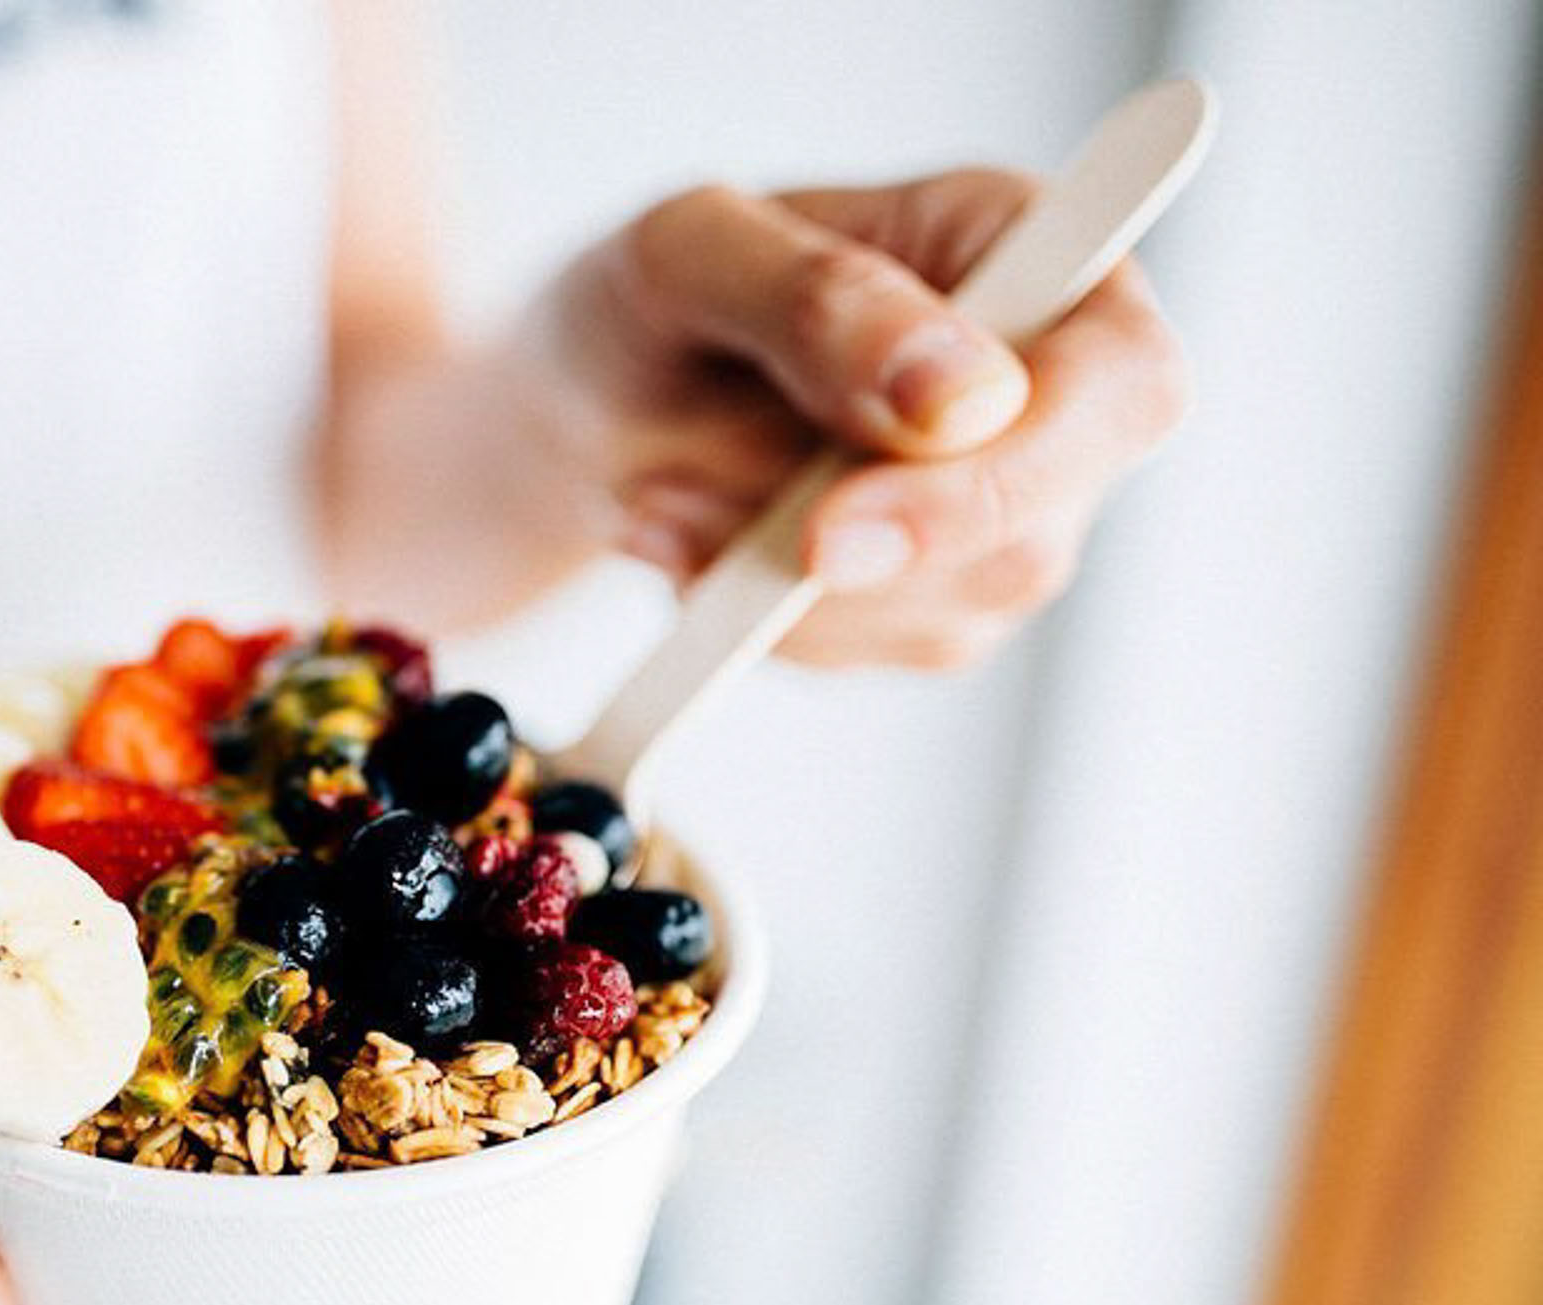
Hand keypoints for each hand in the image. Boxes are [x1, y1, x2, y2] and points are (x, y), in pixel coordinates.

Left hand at [538, 168, 1190, 667]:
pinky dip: (750, 613)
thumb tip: (965, 399)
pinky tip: (681, 539)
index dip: (1019, 464)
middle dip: (857, 552)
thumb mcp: (689, 255)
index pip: (1124, 380)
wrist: (588, 403)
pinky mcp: (934, 603)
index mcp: (1028, 247)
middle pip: (1036, 531)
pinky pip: (860, 649)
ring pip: (943, 609)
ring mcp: (1006, 512)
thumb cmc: (657, 300)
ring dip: (770, 575)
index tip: (845, 516)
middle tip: (675, 503)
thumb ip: (820, 302)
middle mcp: (1051, 387)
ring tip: (654, 490)